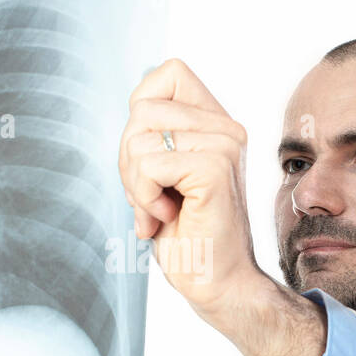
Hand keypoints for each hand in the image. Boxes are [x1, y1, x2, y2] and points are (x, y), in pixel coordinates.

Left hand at [118, 58, 262, 318]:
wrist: (217, 283)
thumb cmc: (188, 235)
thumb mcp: (163, 174)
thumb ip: (155, 135)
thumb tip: (137, 106)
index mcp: (217, 124)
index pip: (169, 73)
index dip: (142, 109)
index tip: (151, 157)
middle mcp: (227, 128)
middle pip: (143, 108)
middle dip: (129, 157)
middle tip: (150, 196)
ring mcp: (224, 145)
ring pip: (140, 136)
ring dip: (135, 182)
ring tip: (160, 209)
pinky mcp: (215, 168)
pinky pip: (150, 164)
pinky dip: (145, 196)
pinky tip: (167, 216)